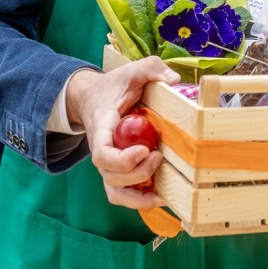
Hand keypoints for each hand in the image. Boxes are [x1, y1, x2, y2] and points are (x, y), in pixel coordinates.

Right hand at [65, 57, 178, 209]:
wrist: (93, 97)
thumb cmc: (114, 86)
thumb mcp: (132, 70)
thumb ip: (152, 68)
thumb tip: (175, 80)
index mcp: (102, 129)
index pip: (103, 155)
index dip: (123, 160)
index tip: (145, 150)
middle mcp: (102, 151)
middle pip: (111, 177)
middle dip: (137, 174)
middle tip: (158, 157)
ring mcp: (109, 163)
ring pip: (115, 192)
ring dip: (138, 196)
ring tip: (161, 191)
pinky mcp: (119, 170)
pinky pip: (124, 194)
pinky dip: (139, 200)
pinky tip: (161, 196)